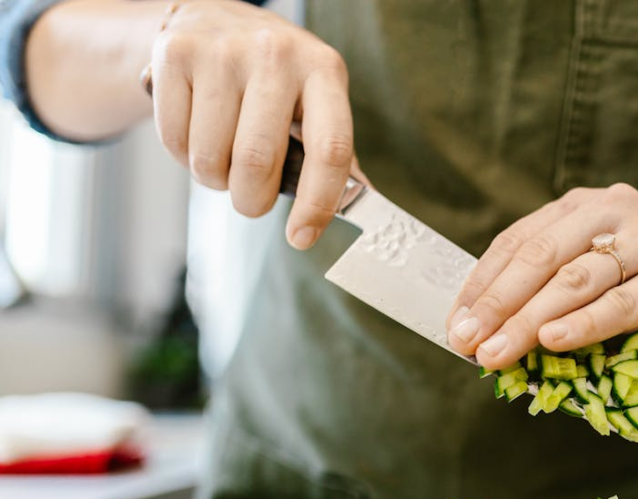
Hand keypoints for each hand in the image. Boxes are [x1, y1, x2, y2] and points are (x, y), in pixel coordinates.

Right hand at [149, 0, 362, 248]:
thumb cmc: (275, 77)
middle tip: (251, 197)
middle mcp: (276, 55)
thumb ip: (335, 151)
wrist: (213, 18)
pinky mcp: (176, 54)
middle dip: (251, 200)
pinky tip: (197, 134)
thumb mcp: (315, 99)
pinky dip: (184, 158)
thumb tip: (364, 201)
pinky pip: (175, 141)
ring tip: (224, 158)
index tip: (302, 238)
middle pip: (257, 163)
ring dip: (215, 180)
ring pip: (210, 159)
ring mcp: (222, 51)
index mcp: (324, 70)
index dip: (317, 203)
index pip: (330, 150)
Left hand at [446, 184, 637, 368]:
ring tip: (500, 351)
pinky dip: (584, 324)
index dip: (482, 283)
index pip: (518, 241)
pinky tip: (554, 342)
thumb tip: (486, 328)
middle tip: (469, 341)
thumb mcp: (593, 266)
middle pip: (542, 257)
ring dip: (531, 320)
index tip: (455, 322)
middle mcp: (612, 210)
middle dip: (499, 303)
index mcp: (580, 205)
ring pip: (577, 280)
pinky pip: (622, 302)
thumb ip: (549, 286)